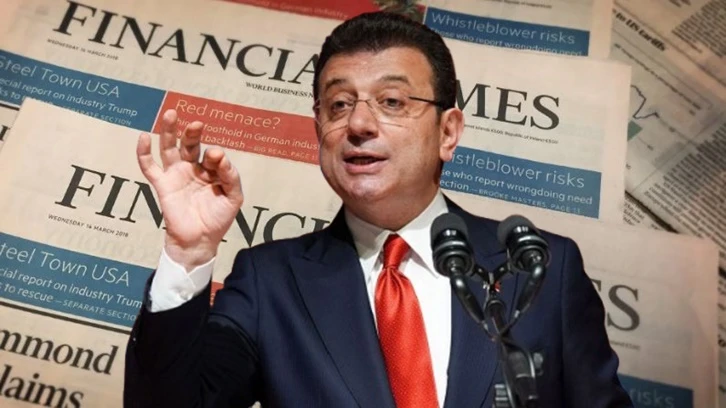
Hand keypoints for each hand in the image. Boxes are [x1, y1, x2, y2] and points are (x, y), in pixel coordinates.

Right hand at [137, 109, 242, 270]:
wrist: (200, 241)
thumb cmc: (218, 219)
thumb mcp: (233, 197)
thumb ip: (231, 176)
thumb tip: (220, 155)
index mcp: (210, 171)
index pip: (212, 156)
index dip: (216, 155)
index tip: (218, 158)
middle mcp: (192, 169)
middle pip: (189, 144)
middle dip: (192, 133)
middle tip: (197, 124)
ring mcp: (176, 175)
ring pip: (169, 148)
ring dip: (169, 131)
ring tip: (171, 115)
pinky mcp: (162, 185)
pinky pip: (149, 167)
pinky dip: (144, 152)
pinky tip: (144, 137)